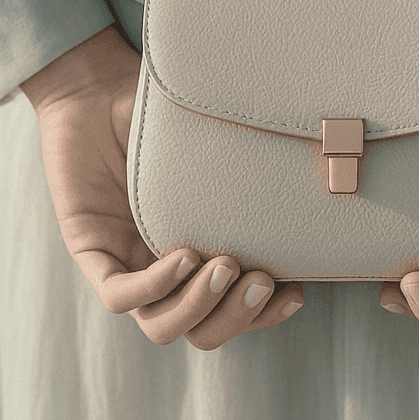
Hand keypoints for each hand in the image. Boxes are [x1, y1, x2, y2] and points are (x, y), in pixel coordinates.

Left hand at [20, 26, 305, 348]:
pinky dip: (155, 286)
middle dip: (238, 317)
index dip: (265, 316)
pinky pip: (119, 295)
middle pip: (203, 331)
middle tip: (260, 279)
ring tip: (225, 266)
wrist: (96, 88)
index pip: (233, 313)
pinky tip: (183, 256)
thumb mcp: (215, 148)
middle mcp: (163, 271)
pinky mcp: (90, 250)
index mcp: (199, 257)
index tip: (296, 292)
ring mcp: (125, 264)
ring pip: (162, 325)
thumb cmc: (161, 114)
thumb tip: (328, 163)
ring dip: (200, 307)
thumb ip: (253, 167)